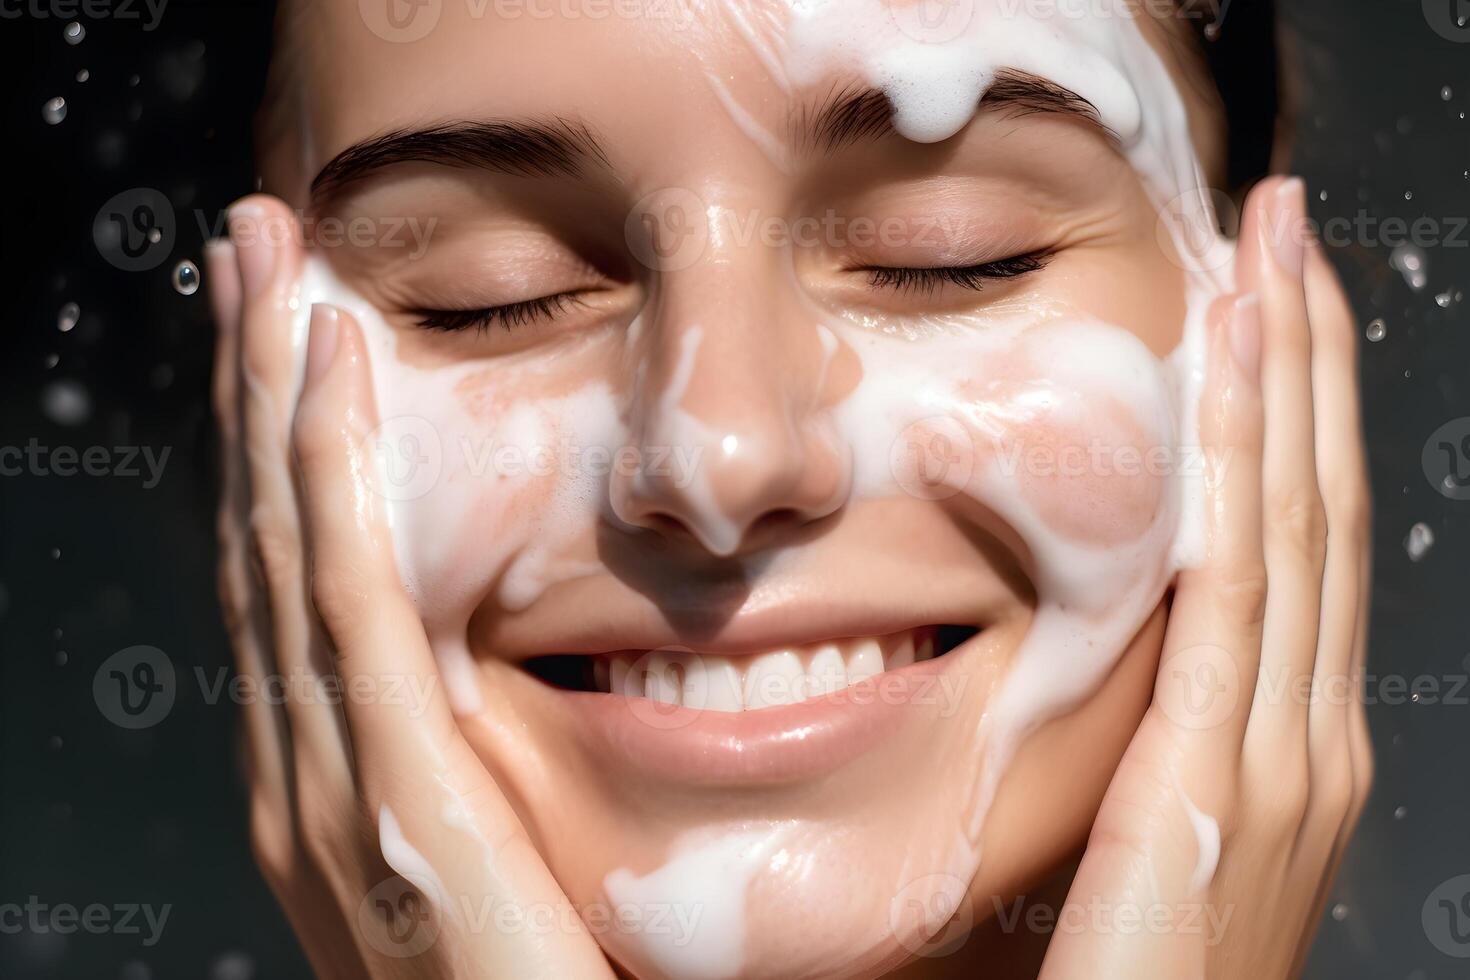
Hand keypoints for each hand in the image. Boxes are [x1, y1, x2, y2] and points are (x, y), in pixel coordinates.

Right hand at [208, 197, 613, 978]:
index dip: (278, 442)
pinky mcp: (394, 801)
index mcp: (331, 778)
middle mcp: (304, 771)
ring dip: (274, 394)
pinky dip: (330, 474)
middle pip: (266, 537)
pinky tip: (332, 370)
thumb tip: (489, 670)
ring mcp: (330, 786)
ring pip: (288, 544)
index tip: (285, 327)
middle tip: (247, 248)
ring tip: (266, 267)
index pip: (294, 574)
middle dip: (251, 385)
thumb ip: (464, 764)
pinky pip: (351, 602)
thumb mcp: (485, 858)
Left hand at [1039, 177, 1372, 978]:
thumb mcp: (1167, 829)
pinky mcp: (1225, 763)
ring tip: (1272, 256)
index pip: (1309, 542)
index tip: (1278, 308)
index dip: (1304, 414)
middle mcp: (1313, 728)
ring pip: (1299, 518)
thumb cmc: (1145, 971)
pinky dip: (1249, 464)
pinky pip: (1240, 582)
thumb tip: (1139, 645)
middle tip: (1288, 230)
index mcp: (1297, 739)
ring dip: (1290, 374)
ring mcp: (1287, 744)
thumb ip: (1171, 731)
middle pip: (1323, 504)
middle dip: (1315, 356)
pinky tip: (1239, 370)